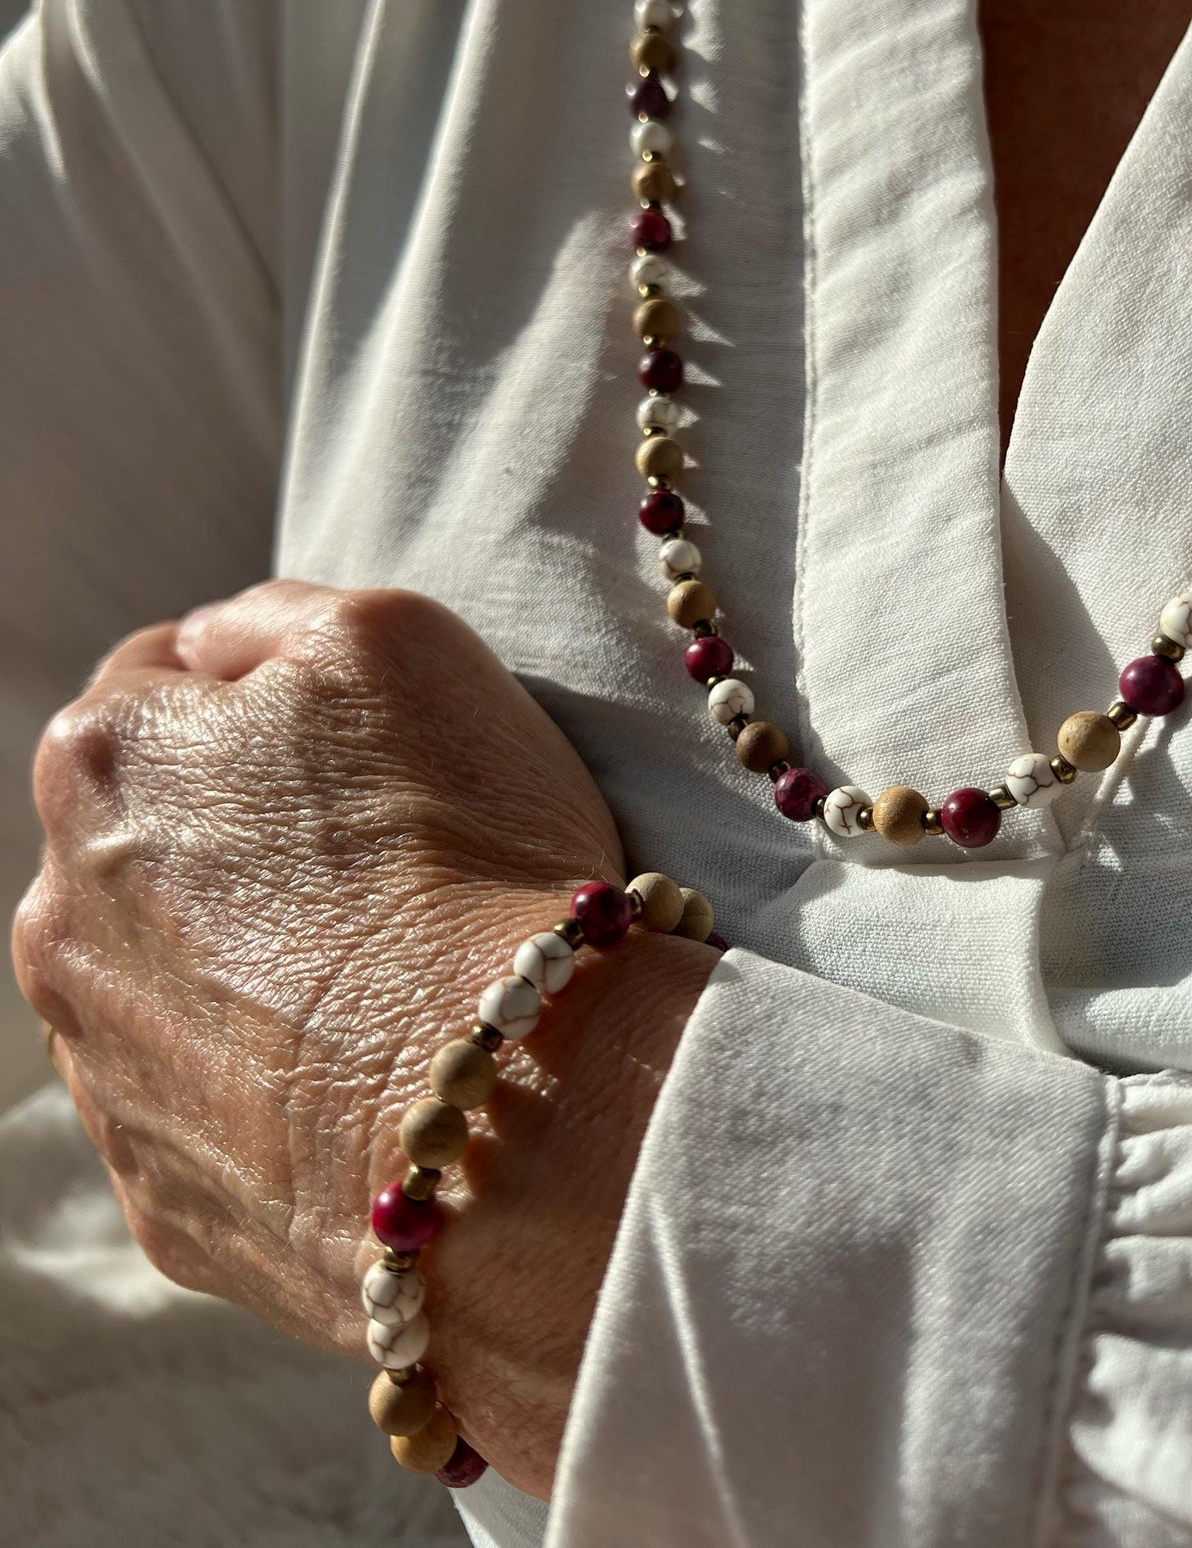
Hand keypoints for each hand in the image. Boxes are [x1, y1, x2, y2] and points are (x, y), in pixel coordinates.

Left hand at [10, 580, 717, 1493]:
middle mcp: (59, 914)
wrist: (506, 1114)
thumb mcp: (392, 638)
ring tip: (386, 983)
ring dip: (248, 964)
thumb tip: (213, 650)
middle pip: (154, 837)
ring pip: (168, 978)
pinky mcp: (158, 1200)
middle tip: (385, 866)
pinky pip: (210, 1109)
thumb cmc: (464, 850)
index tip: (365, 746)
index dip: (274, 700)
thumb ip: (273, 616)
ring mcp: (100, 1071)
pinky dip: (272, 1085)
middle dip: (245, 836)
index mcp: (101, 759)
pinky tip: (366, 1081)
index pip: (163, 681)